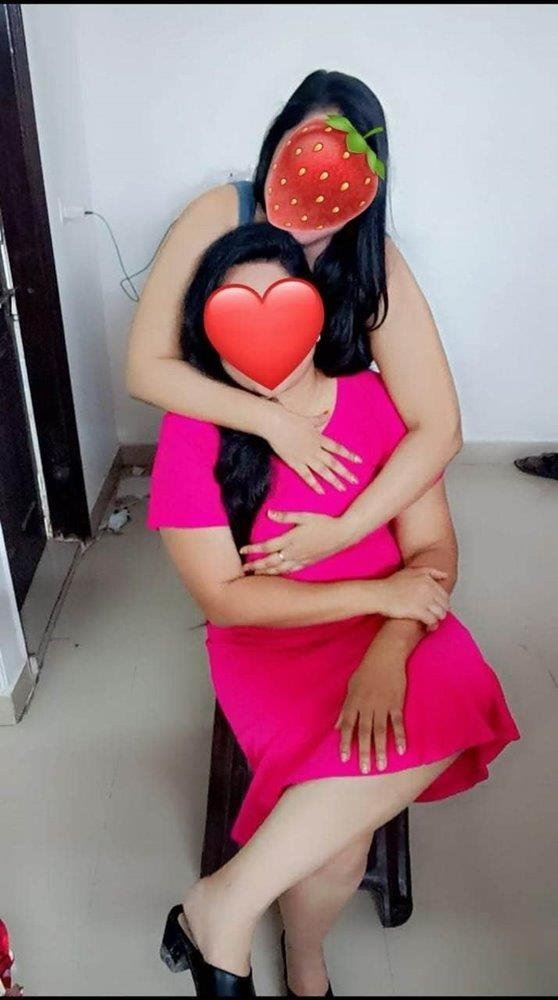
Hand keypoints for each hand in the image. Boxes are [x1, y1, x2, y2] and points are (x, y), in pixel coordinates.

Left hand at [240, 511, 352, 573]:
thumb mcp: (304, 516)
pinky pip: (291, 571)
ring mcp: (301, 559)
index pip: (267, 546)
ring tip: (255, 574)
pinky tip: (276, 574)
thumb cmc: (324, 523)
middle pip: (270, 561)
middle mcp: (294, 552)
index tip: (242, 549)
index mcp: (290, 539)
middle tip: (243, 568)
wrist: (343, 534)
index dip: (253, 548)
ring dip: (266, 571)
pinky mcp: (308, 562)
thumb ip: (286, 516)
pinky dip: (281, 573)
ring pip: (280, 569)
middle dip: (255, 565)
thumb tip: (270, 514)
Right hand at [265, 402, 361, 492]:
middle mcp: (315, 449)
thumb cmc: (290, 419)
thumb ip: (320, 418)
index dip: (349, 455)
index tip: (359, 461)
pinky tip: (322, 491)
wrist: (275, 424)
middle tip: (355, 481)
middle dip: (345, 472)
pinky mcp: (294, 463)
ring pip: (322, 471)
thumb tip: (328, 411)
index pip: (338, 449)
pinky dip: (314, 484)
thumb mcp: (308, 418)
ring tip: (342, 488)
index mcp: (319, 438)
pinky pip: (306, 476)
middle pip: (333, 463)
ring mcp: (305, 457)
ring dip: (333, 480)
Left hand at [334, 629, 407, 772]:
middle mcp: (367, 705)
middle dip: (363, 752)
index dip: (345, 742)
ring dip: (381, 749)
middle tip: (363, 770)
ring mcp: (382, 705)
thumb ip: (344, 709)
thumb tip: (335, 727)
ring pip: (381, 730)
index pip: (347, 726)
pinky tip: (400, 750)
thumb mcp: (350, 687)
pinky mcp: (397, 703)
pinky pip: (398, 723)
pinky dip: (399, 736)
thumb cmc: (366, 671)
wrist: (386, 655)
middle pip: (364, 732)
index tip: (344, 759)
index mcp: (354, 702)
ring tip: (382, 766)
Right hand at [376, 566, 448, 628]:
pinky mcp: (418, 611)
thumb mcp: (410, 571)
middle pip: (444, 604)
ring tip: (430, 622)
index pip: (444, 594)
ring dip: (437, 619)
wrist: (379, 594)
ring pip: (441, 613)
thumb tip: (445, 575)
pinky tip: (427, 627)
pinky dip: (431, 625)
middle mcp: (427, 588)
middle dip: (440, 612)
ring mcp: (424, 600)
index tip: (435, 607)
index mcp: (427, 579)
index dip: (441, 603)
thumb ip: (429, 572)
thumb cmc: (392, 584)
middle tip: (433, 615)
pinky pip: (432, 620)